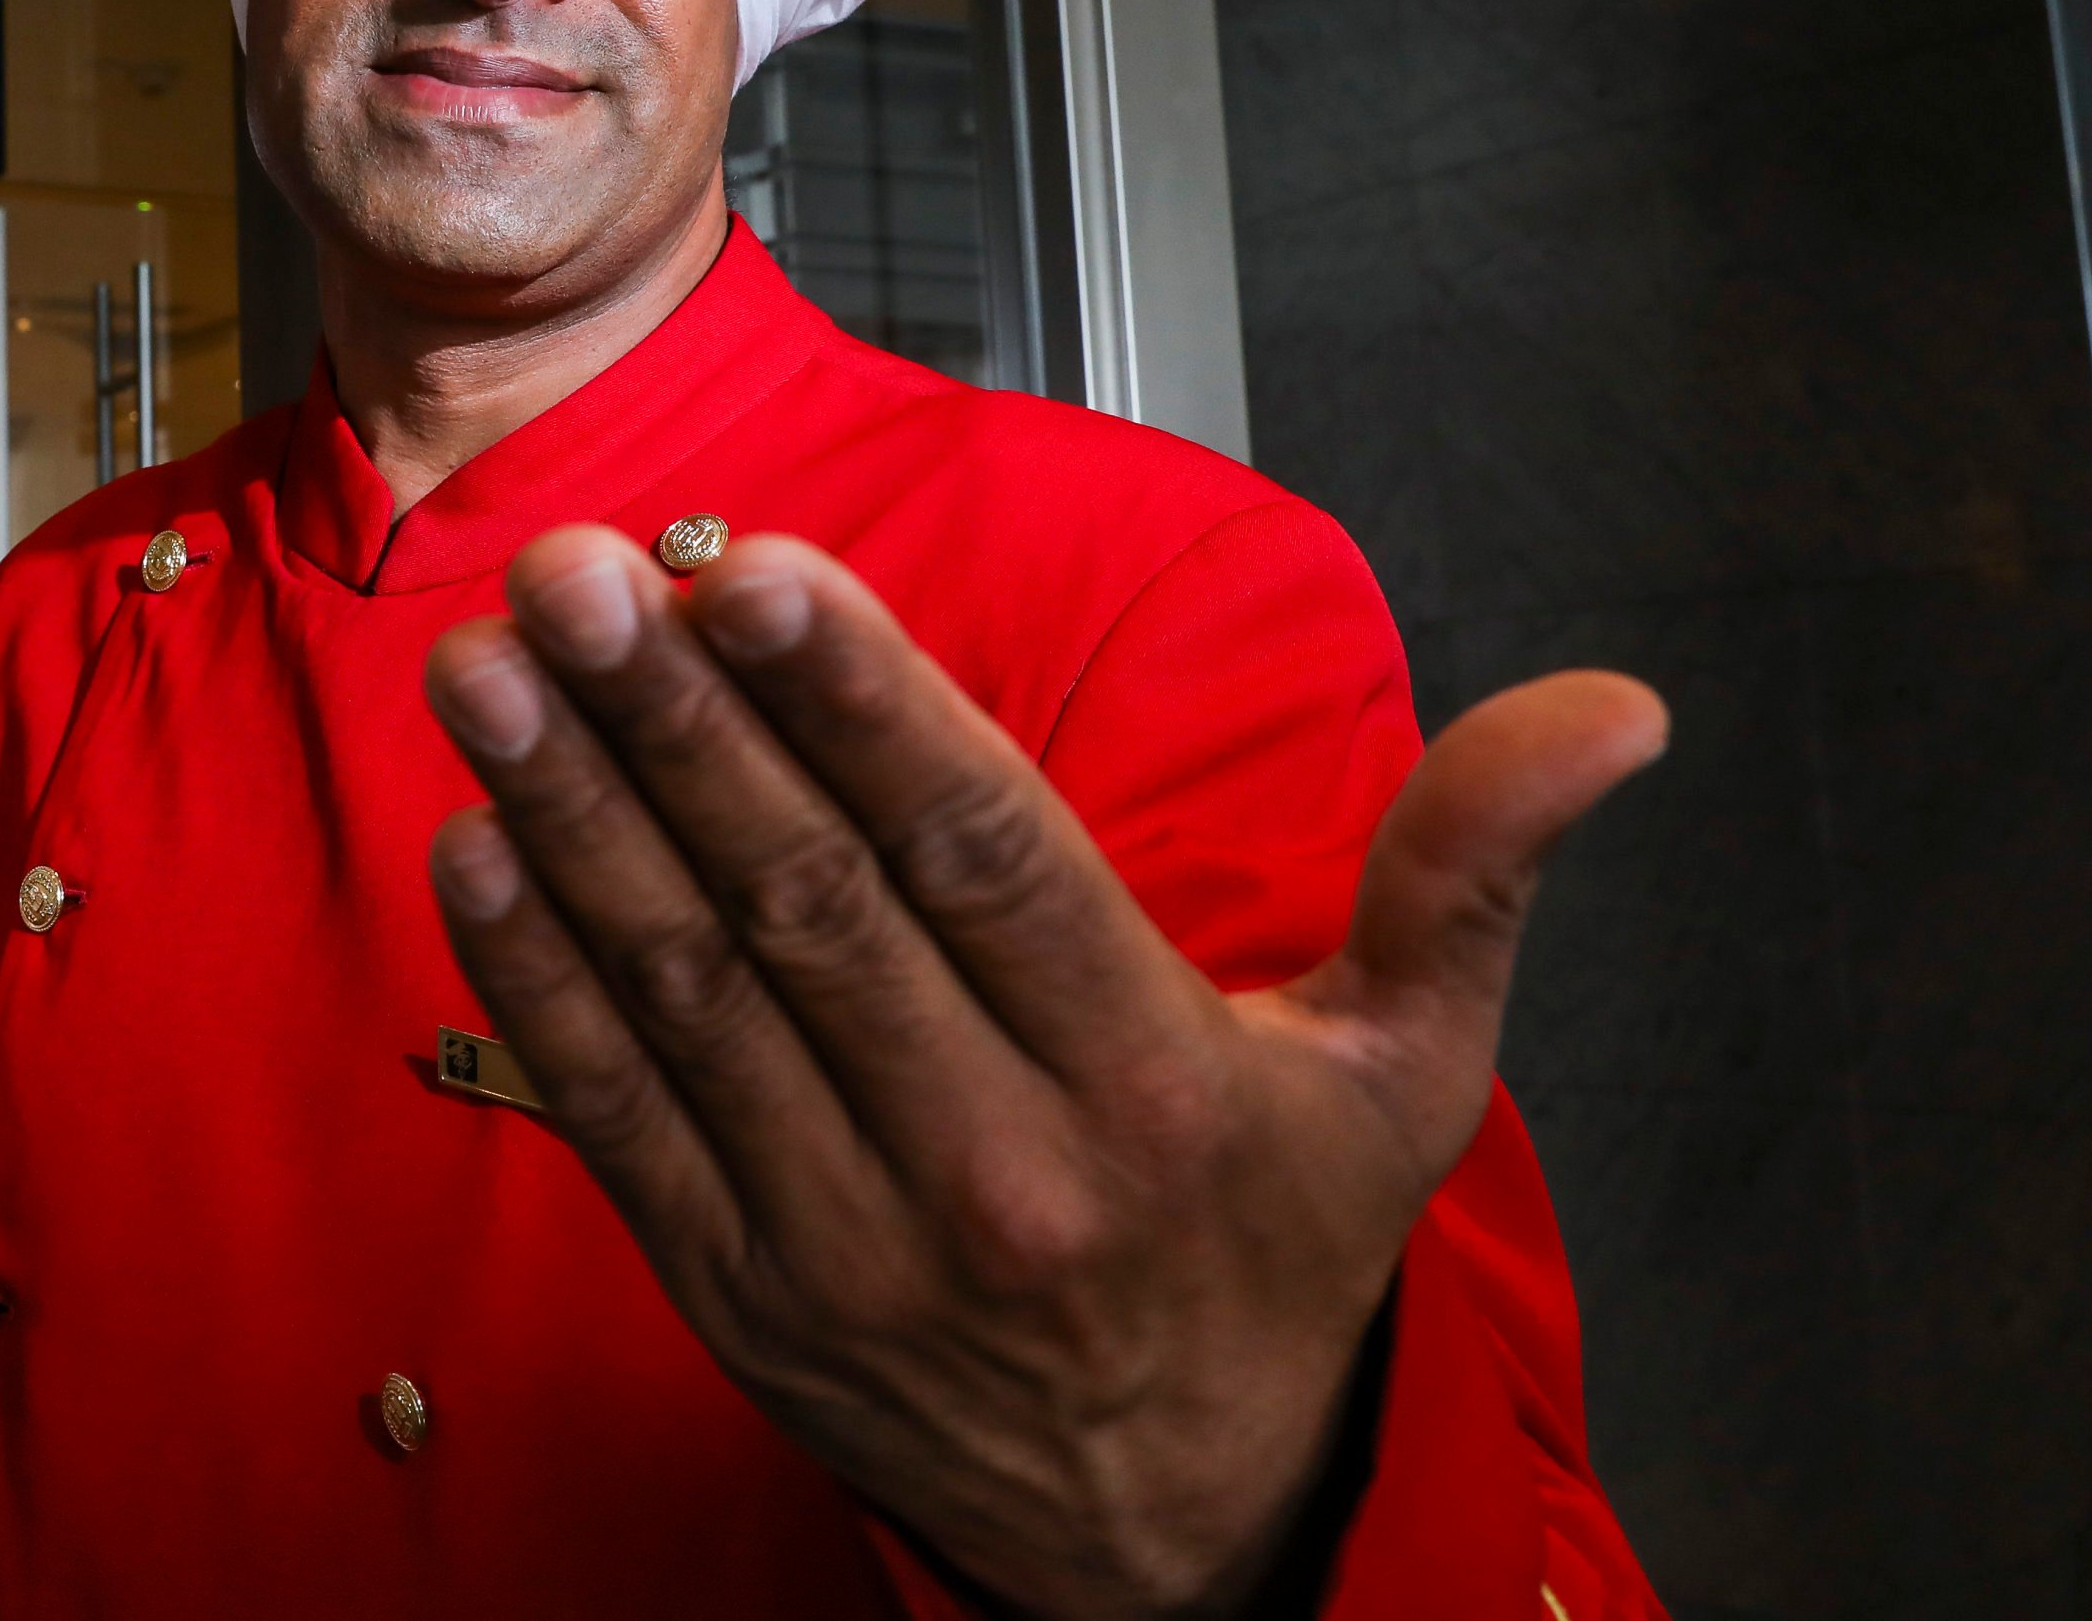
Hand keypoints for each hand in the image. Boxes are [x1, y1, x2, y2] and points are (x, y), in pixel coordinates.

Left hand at [420, 528, 1661, 1619]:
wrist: (1174, 1523)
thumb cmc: (1272, 1251)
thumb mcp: (1407, 1070)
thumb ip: (1471, 867)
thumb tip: (1612, 710)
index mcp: (1155, 1088)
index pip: (984, 858)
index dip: (858, 705)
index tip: (748, 568)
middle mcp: (993, 1169)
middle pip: (810, 906)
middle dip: (676, 722)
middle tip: (574, 570)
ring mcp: (848, 1242)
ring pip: (688, 991)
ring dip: (572, 815)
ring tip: (492, 661)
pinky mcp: (740, 1292)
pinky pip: (615, 1115)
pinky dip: (534, 975)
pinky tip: (479, 839)